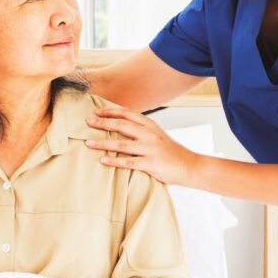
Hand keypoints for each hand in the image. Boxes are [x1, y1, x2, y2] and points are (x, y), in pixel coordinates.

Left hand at [84, 107, 199, 185]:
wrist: (189, 166)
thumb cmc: (171, 152)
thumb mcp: (157, 135)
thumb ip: (141, 130)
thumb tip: (120, 127)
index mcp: (150, 125)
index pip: (128, 113)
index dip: (111, 111)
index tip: (97, 112)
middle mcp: (150, 134)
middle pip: (122, 125)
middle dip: (103, 123)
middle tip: (88, 122)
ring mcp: (150, 149)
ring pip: (122, 144)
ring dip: (103, 143)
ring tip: (89, 143)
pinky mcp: (151, 163)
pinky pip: (128, 162)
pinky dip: (114, 161)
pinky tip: (102, 160)